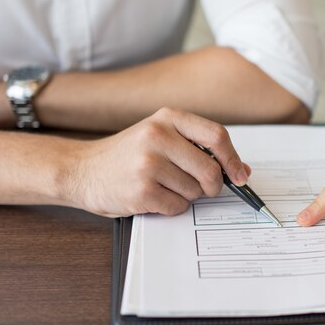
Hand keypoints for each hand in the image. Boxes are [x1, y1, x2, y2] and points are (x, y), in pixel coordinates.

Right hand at [64, 107, 249, 216]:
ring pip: (195, 191)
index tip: (240, 175)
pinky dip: (171, 207)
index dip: (233, 159)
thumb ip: (199, 148)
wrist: (82, 170)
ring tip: (163, 185)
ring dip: (186, 196)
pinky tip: (153, 196)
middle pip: (211, 169)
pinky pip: (177, 207)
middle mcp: (157, 136)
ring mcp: (148, 164)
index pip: (217, 135)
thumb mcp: (161, 136)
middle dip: (211, 186)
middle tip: (202, 188)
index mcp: (167, 117)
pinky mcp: (141, 191)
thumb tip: (242, 170)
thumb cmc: (128, 155)